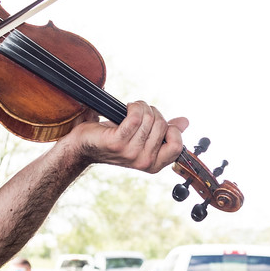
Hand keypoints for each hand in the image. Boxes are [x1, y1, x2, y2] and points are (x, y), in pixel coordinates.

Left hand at [67, 100, 188, 173]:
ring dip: (141, 107)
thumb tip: (185, 122)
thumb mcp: (144, 136)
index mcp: (154, 164)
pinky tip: (127, 108)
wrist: (84, 144)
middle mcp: (144, 161)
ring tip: (131, 110)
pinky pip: (135, 117)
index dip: (171, 129)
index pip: (178, 145)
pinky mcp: (117, 142)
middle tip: (139, 113)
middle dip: (152, 112)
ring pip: (149, 119)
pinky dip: (133, 107)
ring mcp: (130, 153)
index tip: (158, 122)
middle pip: (162, 125)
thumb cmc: (114, 138)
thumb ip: (165, 131)